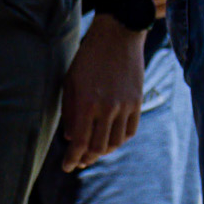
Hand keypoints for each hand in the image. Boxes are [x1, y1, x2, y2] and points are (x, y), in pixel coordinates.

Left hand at [58, 17, 146, 171]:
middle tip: (80, 161)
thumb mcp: (71, 82)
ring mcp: (124, 106)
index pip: (79, 142)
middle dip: (86, 158)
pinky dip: (119, 140)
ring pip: (115, 142)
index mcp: (86, 103)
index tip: (67, 167)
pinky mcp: (137, 102)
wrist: (118, 36)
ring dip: (103, 151)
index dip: (72, 159)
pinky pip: (130, 131)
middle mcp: (107, 108)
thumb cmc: (88, 57)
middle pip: (97, 148)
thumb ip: (69, 112)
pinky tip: (110, 139)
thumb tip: (71, 138)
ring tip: (94, 151)